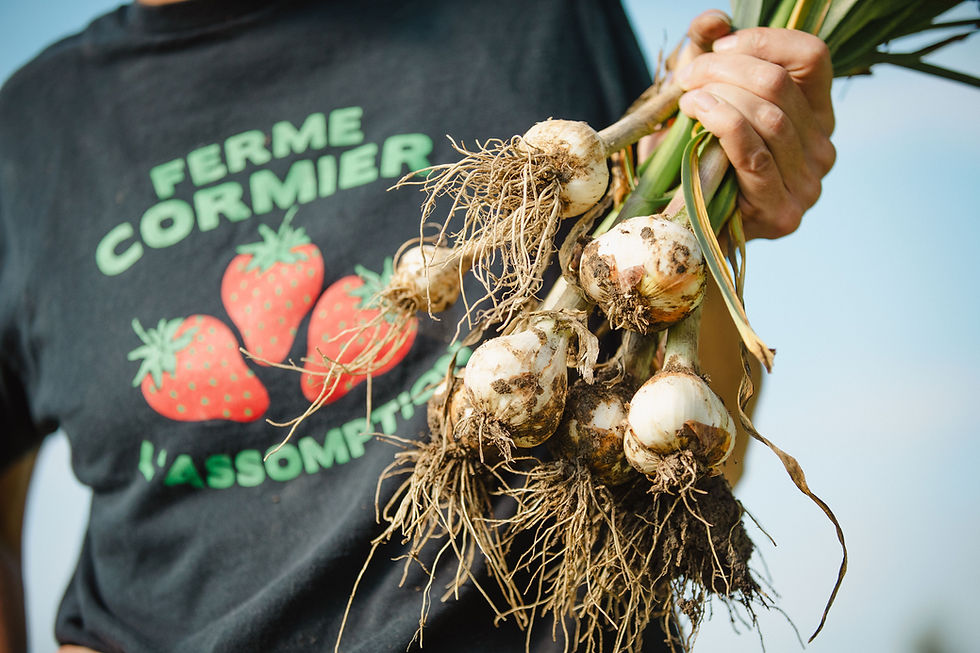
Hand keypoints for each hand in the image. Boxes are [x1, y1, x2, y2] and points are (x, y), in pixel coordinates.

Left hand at [673, 11, 836, 239]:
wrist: (681, 229)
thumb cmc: (694, 159)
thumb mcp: (701, 97)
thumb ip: (707, 54)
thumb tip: (712, 20)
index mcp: (816, 115)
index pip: (813, 57)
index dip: (764, 41)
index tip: (719, 46)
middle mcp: (823, 148)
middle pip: (781, 84)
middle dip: (726, 69)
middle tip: (687, 74)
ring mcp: (808, 184)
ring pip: (769, 116)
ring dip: (719, 96)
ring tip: (686, 96)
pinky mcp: (782, 211)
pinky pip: (754, 153)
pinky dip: (722, 124)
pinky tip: (696, 113)